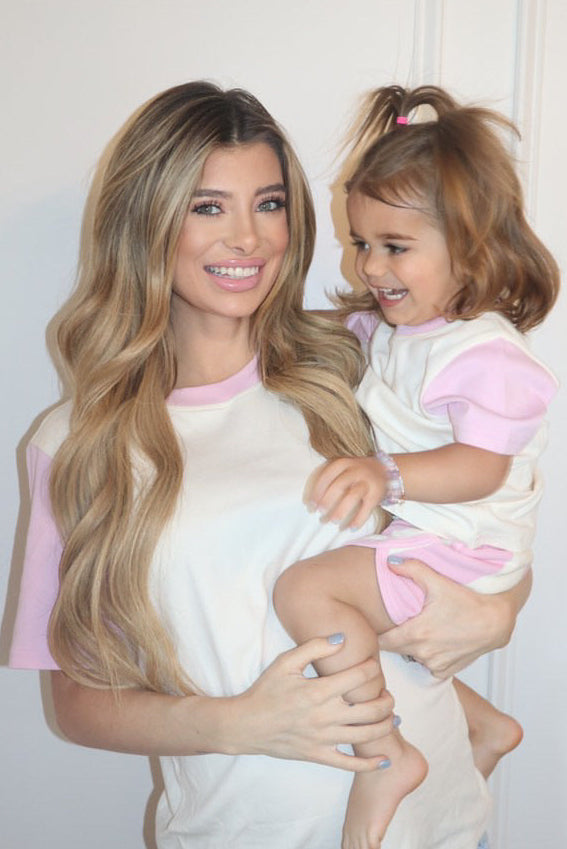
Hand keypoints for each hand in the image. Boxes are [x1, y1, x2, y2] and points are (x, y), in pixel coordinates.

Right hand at [232, 637, 394, 770]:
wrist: (247, 724)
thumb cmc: (267, 690)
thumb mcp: (286, 662)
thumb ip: (314, 647)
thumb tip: (342, 638)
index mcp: (318, 690)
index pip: (358, 678)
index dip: (371, 669)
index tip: (373, 665)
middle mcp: (325, 716)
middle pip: (370, 709)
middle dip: (386, 700)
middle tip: (388, 693)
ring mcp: (323, 739)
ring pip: (365, 735)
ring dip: (385, 725)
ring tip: (392, 717)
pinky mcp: (319, 756)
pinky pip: (349, 763)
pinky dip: (370, 764)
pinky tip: (384, 759)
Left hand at [305, 457, 386, 528]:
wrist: (383, 469)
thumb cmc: (355, 472)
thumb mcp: (342, 468)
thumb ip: (329, 478)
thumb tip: (310, 502)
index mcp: (343, 463)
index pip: (327, 476)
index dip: (317, 491)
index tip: (310, 505)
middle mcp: (356, 470)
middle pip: (339, 485)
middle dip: (327, 500)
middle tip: (320, 513)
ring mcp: (367, 482)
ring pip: (353, 496)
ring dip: (341, 510)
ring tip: (333, 521)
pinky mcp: (376, 494)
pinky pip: (367, 508)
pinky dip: (358, 520)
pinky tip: (350, 528)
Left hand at [379, 559, 523, 677]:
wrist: (496, 621)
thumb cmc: (468, 601)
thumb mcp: (439, 582)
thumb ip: (412, 569)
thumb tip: (391, 561)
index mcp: (416, 634)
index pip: (381, 642)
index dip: (378, 633)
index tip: (381, 625)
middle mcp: (423, 653)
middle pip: (395, 650)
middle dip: (394, 639)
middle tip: (399, 624)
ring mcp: (435, 664)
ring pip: (412, 658)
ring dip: (412, 648)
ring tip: (421, 632)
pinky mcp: (446, 671)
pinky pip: (429, 666)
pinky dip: (429, 657)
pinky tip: (436, 643)